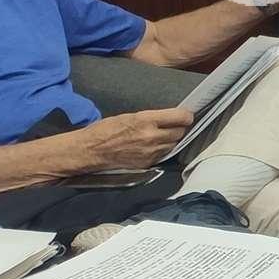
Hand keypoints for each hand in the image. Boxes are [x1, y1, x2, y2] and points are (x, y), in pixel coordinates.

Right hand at [79, 108, 193, 169]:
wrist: (91, 151)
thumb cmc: (107, 129)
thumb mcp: (130, 116)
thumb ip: (152, 118)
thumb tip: (170, 118)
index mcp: (146, 120)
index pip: (180, 117)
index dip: (186, 115)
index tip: (186, 115)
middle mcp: (152, 137)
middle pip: (180, 132)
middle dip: (180, 127)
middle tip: (174, 124)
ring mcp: (150, 152)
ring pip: (174, 144)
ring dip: (172, 139)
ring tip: (163, 135)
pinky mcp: (147, 164)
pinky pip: (163, 155)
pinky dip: (163, 149)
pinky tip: (154, 145)